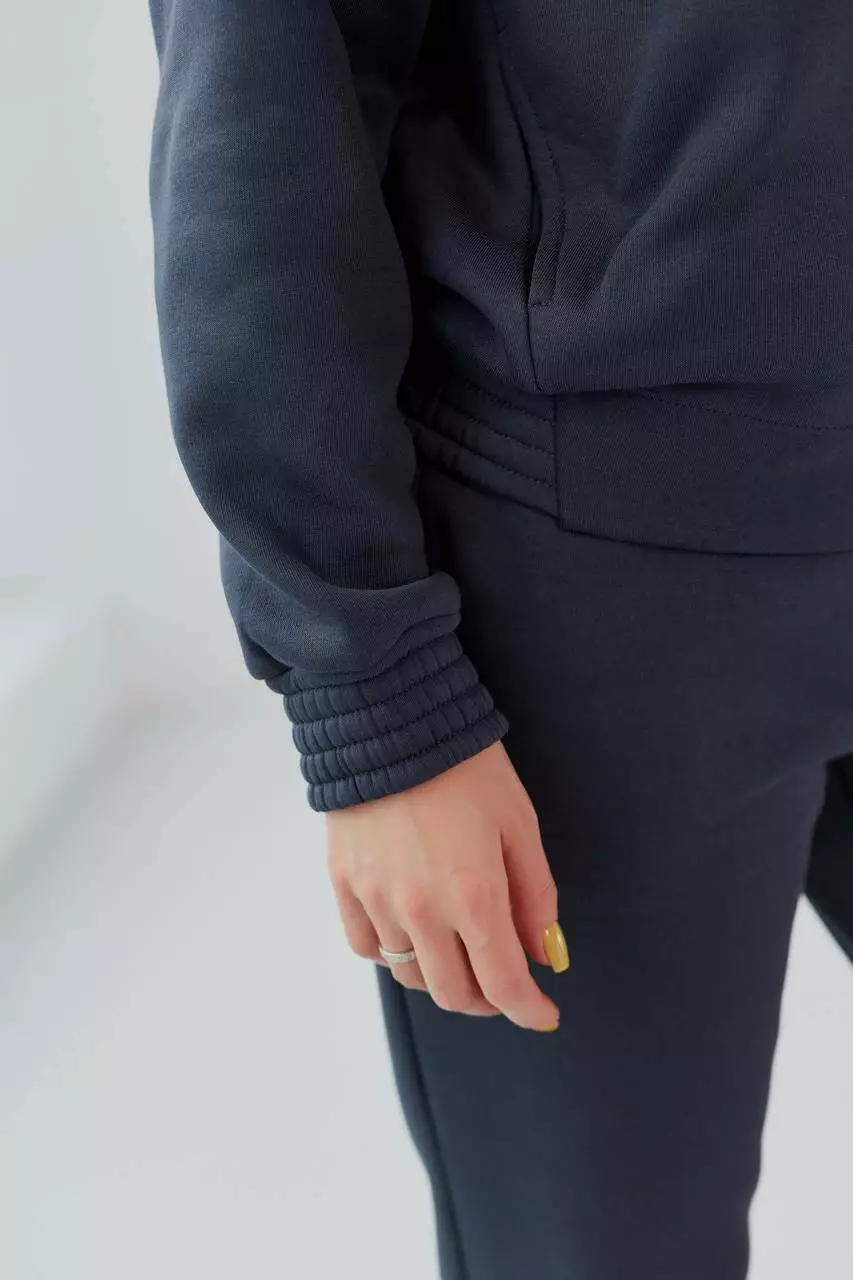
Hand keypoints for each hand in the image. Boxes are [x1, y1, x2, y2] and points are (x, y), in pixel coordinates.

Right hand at [325, 740, 567, 1030]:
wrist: (391, 718)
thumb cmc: (465, 764)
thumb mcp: (519, 823)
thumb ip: (535, 895)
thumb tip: (544, 952)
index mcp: (473, 894)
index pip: (503, 983)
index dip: (529, 1009)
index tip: (544, 1014)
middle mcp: (420, 909)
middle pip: (454, 993)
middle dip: (489, 1000)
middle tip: (506, 984)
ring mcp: (376, 899)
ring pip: (410, 975)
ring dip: (442, 978)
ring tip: (461, 954)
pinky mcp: (344, 883)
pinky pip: (367, 946)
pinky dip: (393, 955)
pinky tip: (413, 935)